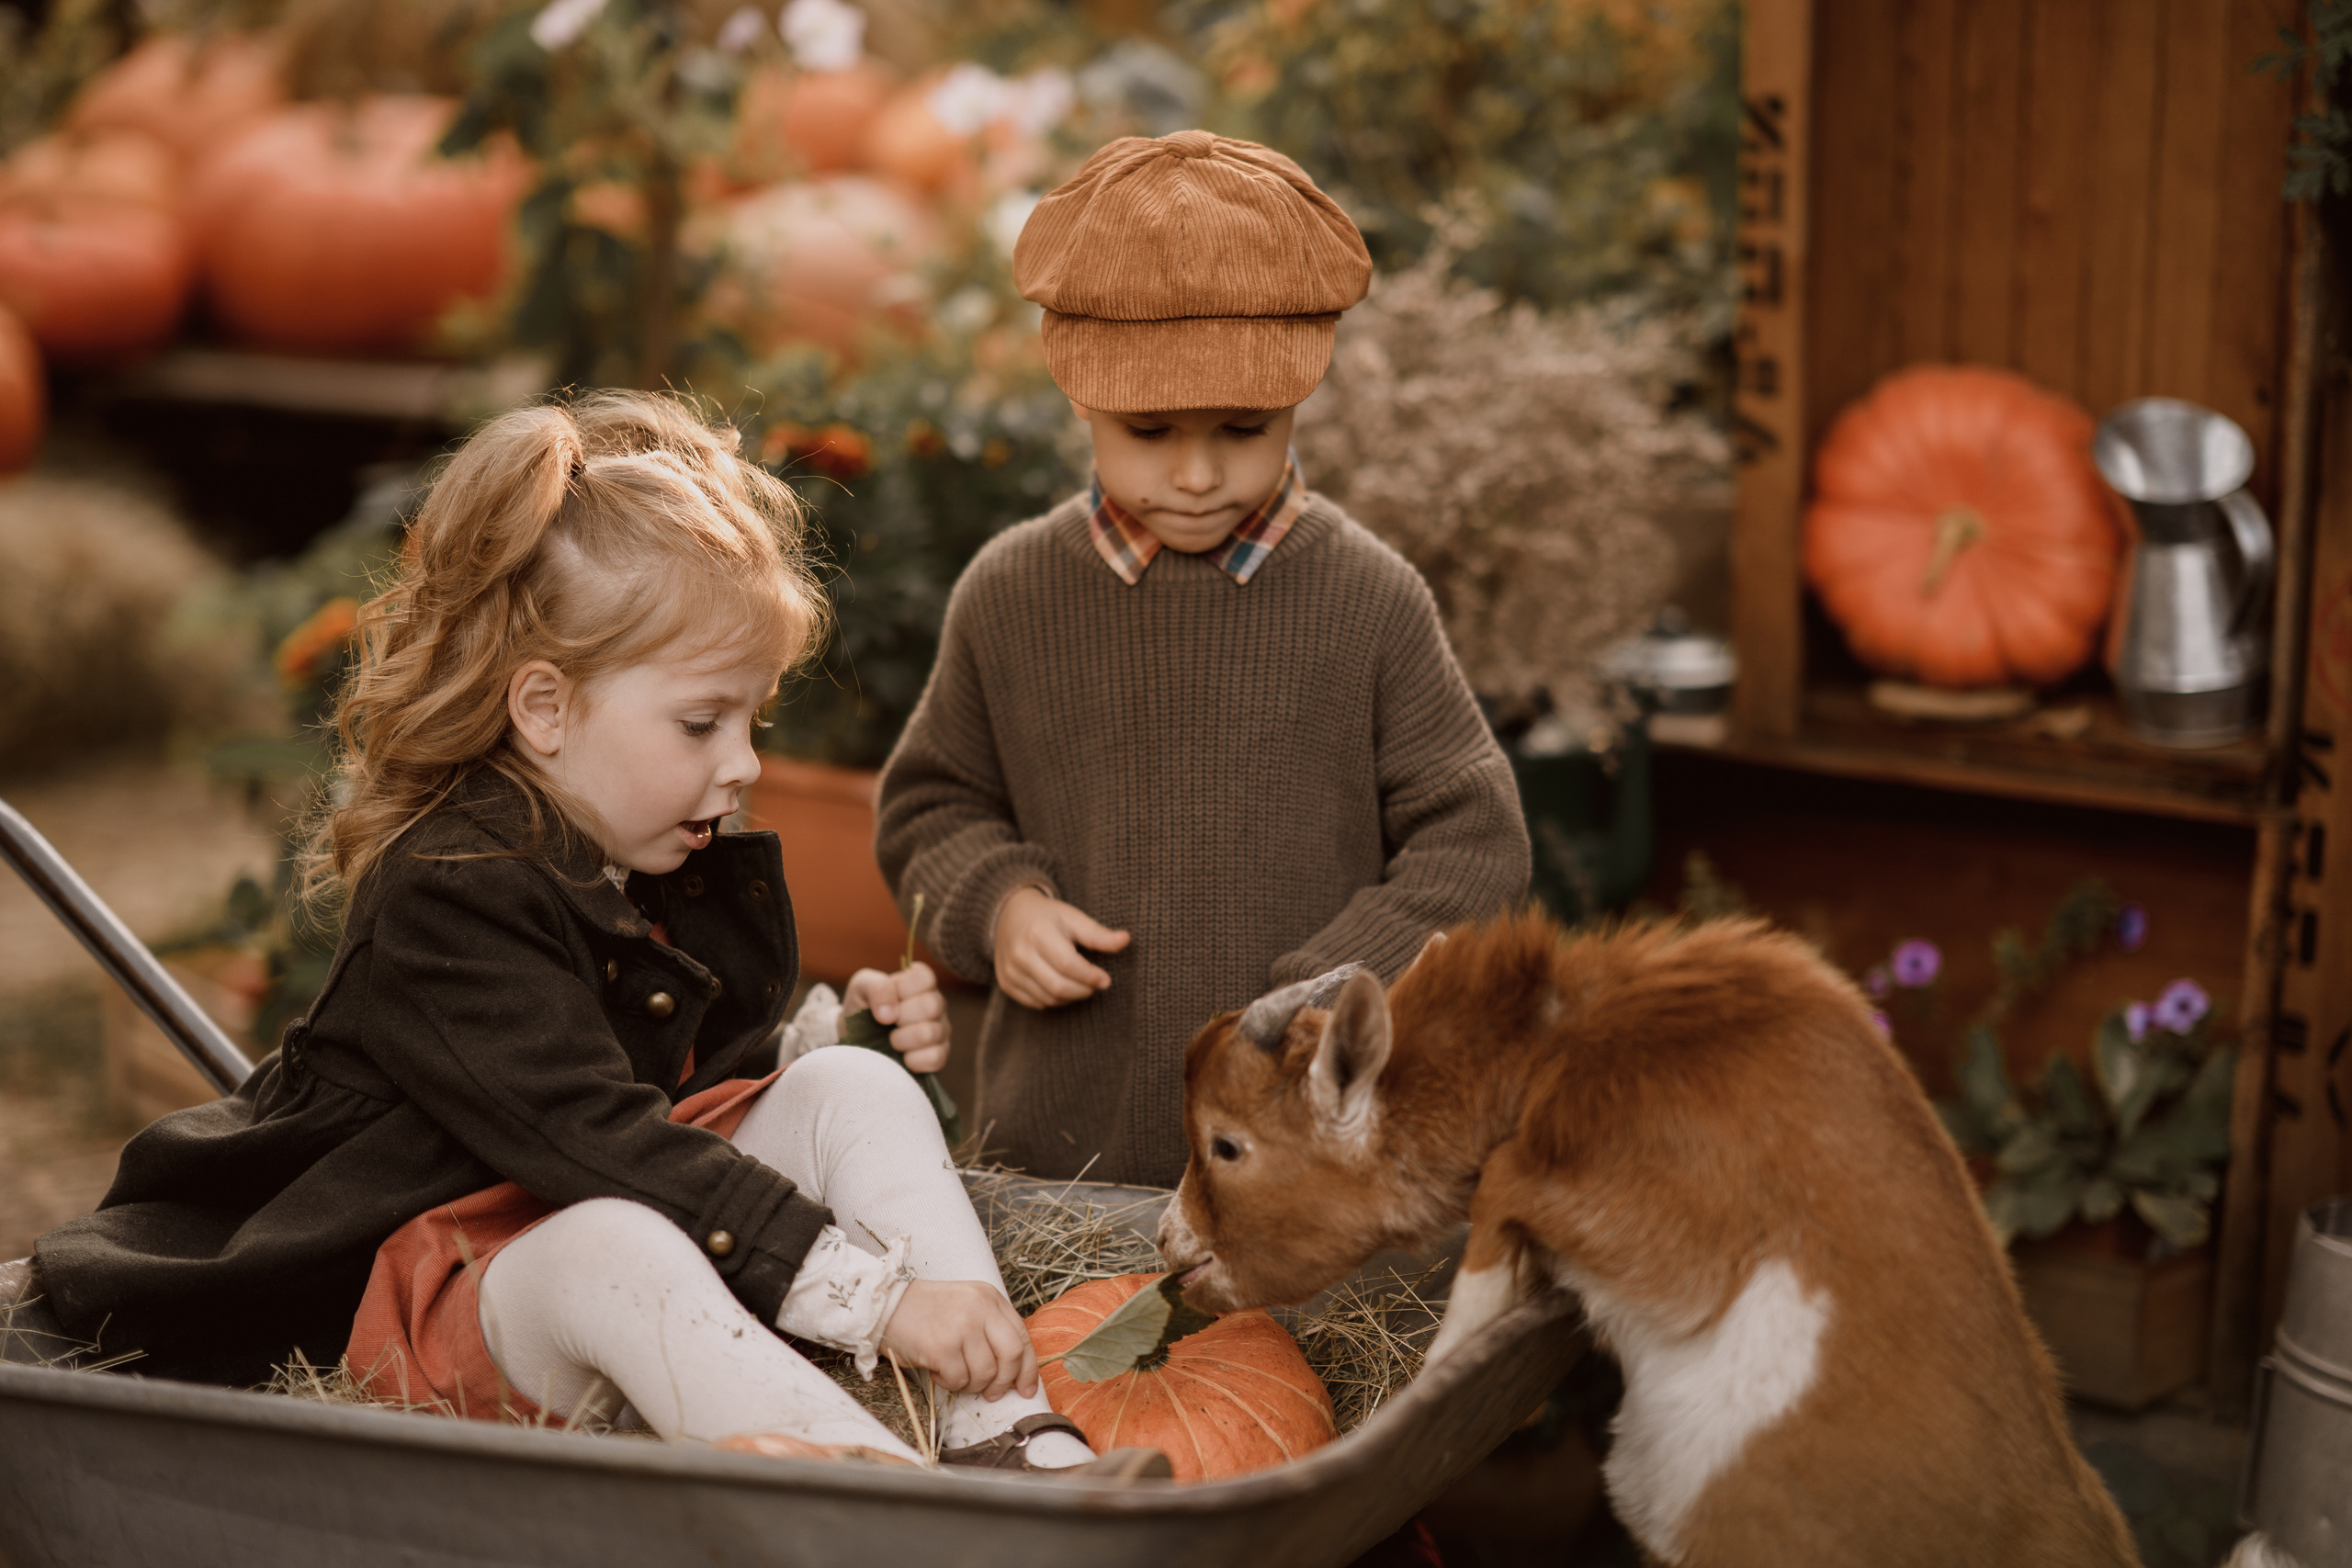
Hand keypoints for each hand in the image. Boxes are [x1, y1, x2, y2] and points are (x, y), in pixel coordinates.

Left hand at [841, 963, 947, 1073]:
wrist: (856, 1040)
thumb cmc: (862, 1008)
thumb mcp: (861, 987)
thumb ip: (877, 987)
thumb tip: (889, 1015)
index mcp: (920, 983)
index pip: (925, 978)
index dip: (901, 990)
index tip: (888, 999)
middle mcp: (936, 1004)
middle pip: (930, 1006)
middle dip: (900, 1017)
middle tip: (887, 1023)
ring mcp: (941, 1031)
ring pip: (929, 1034)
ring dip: (901, 1040)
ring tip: (891, 1040)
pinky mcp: (939, 1056)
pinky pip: (934, 1058)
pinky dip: (912, 1060)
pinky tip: (902, 1057)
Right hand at [880, 1279, 1037, 1398]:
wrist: (884, 1306)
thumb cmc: (927, 1312)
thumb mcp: (967, 1306)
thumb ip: (991, 1329)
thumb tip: (1014, 1372)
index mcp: (990, 1297)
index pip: (1022, 1337)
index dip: (1028, 1369)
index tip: (1026, 1389)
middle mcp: (980, 1308)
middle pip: (1012, 1355)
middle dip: (1005, 1382)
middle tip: (992, 1394)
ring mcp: (962, 1326)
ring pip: (985, 1373)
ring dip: (971, 1384)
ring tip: (954, 1374)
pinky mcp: (942, 1346)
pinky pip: (958, 1380)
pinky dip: (949, 1383)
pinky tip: (937, 1371)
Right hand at [992, 887, 1129, 1009]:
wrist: (1009, 915)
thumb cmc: (1048, 917)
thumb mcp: (1073, 918)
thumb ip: (1098, 933)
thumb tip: (1126, 940)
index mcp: (1038, 933)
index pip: (1068, 965)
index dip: (1090, 976)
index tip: (1106, 979)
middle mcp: (1020, 954)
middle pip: (1058, 986)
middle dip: (1083, 990)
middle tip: (1096, 984)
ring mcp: (1010, 971)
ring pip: (1048, 998)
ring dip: (1071, 996)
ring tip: (1081, 984)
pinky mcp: (1006, 983)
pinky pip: (1036, 1002)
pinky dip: (1054, 999)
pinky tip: (1063, 986)